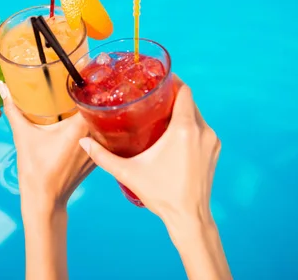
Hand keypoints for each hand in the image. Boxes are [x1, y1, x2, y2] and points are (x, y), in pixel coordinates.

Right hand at [0, 81, 93, 208]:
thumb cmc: (35, 168)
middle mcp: (94, 137)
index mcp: (79, 128)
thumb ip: (14, 109)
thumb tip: (3, 86)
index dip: (91, 84)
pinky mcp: (96, 158)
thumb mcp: (23, 135)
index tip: (85, 72)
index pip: (94, 99)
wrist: (45, 199)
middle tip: (85, 81)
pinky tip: (87, 121)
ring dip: (97, 112)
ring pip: (103, 123)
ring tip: (89, 97)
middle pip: (101, 109)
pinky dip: (96, 127)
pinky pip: (101, 136)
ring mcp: (98, 149)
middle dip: (95, 96)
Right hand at [78, 77, 220, 225]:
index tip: (158, 79)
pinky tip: (174, 133)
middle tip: (153, 97)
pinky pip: (202, 129)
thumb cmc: (161, 194)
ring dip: (182, 112)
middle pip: (189, 101)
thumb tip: (83, 143)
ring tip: (161, 113)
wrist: (189, 217)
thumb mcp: (129, 173)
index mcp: (184, 129)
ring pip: (196, 115)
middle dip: (173, 97)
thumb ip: (103, 156)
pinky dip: (190, 126)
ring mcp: (211, 141)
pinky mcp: (214, 151)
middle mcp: (202, 131)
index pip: (184, 91)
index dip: (173, 81)